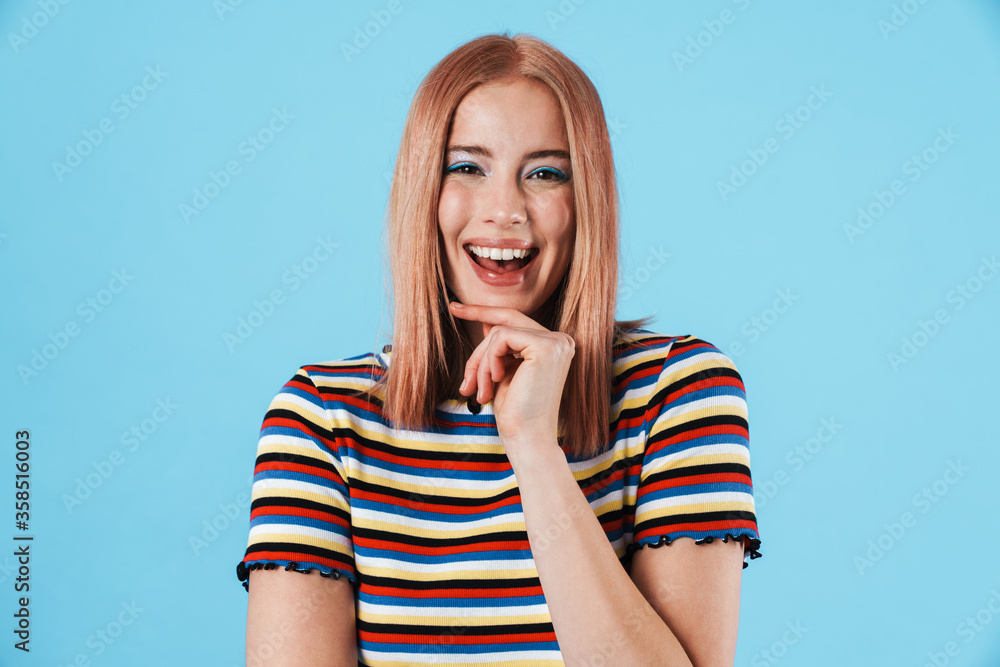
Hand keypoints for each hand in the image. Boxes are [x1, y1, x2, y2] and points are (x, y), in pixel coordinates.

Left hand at [448, 301, 574, 446]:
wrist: (527, 439)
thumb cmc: (515, 413)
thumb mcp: (504, 372)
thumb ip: (501, 347)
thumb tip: (487, 322)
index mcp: (553, 347)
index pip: (515, 320)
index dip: (484, 312)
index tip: (456, 307)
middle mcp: (560, 341)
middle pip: (507, 321)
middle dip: (477, 322)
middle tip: (454, 318)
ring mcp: (556, 342)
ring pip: (500, 331)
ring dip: (481, 363)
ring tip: (479, 391)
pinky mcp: (546, 347)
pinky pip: (501, 338)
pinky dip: (488, 361)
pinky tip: (495, 382)